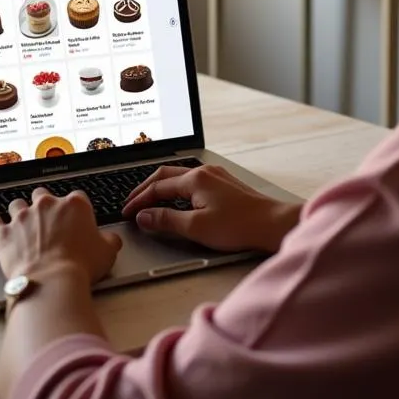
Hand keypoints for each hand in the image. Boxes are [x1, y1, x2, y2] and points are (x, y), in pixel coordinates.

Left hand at [0, 189, 121, 283]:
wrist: (52, 282)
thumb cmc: (81, 266)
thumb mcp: (107, 252)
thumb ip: (109, 240)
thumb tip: (111, 240)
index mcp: (74, 204)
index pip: (76, 198)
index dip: (75, 210)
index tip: (75, 220)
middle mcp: (47, 204)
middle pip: (43, 195)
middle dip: (44, 205)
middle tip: (47, 219)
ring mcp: (23, 217)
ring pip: (17, 204)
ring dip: (19, 211)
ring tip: (21, 220)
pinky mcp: (4, 233)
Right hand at [122, 163, 301, 252]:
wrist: (272, 224)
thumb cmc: (239, 226)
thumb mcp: (196, 227)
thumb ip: (166, 220)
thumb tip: (144, 217)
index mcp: (195, 179)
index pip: (157, 187)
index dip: (139, 201)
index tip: (127, 212)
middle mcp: (204, 172)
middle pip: (165, 175)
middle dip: (145, 189)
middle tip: (131, 203)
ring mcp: (216, 176)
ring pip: (179, 177)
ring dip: (161, 188)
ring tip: (149, 201)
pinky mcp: (224, 184)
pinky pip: (192, 181)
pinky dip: (177, 190)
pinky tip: (176, 201)